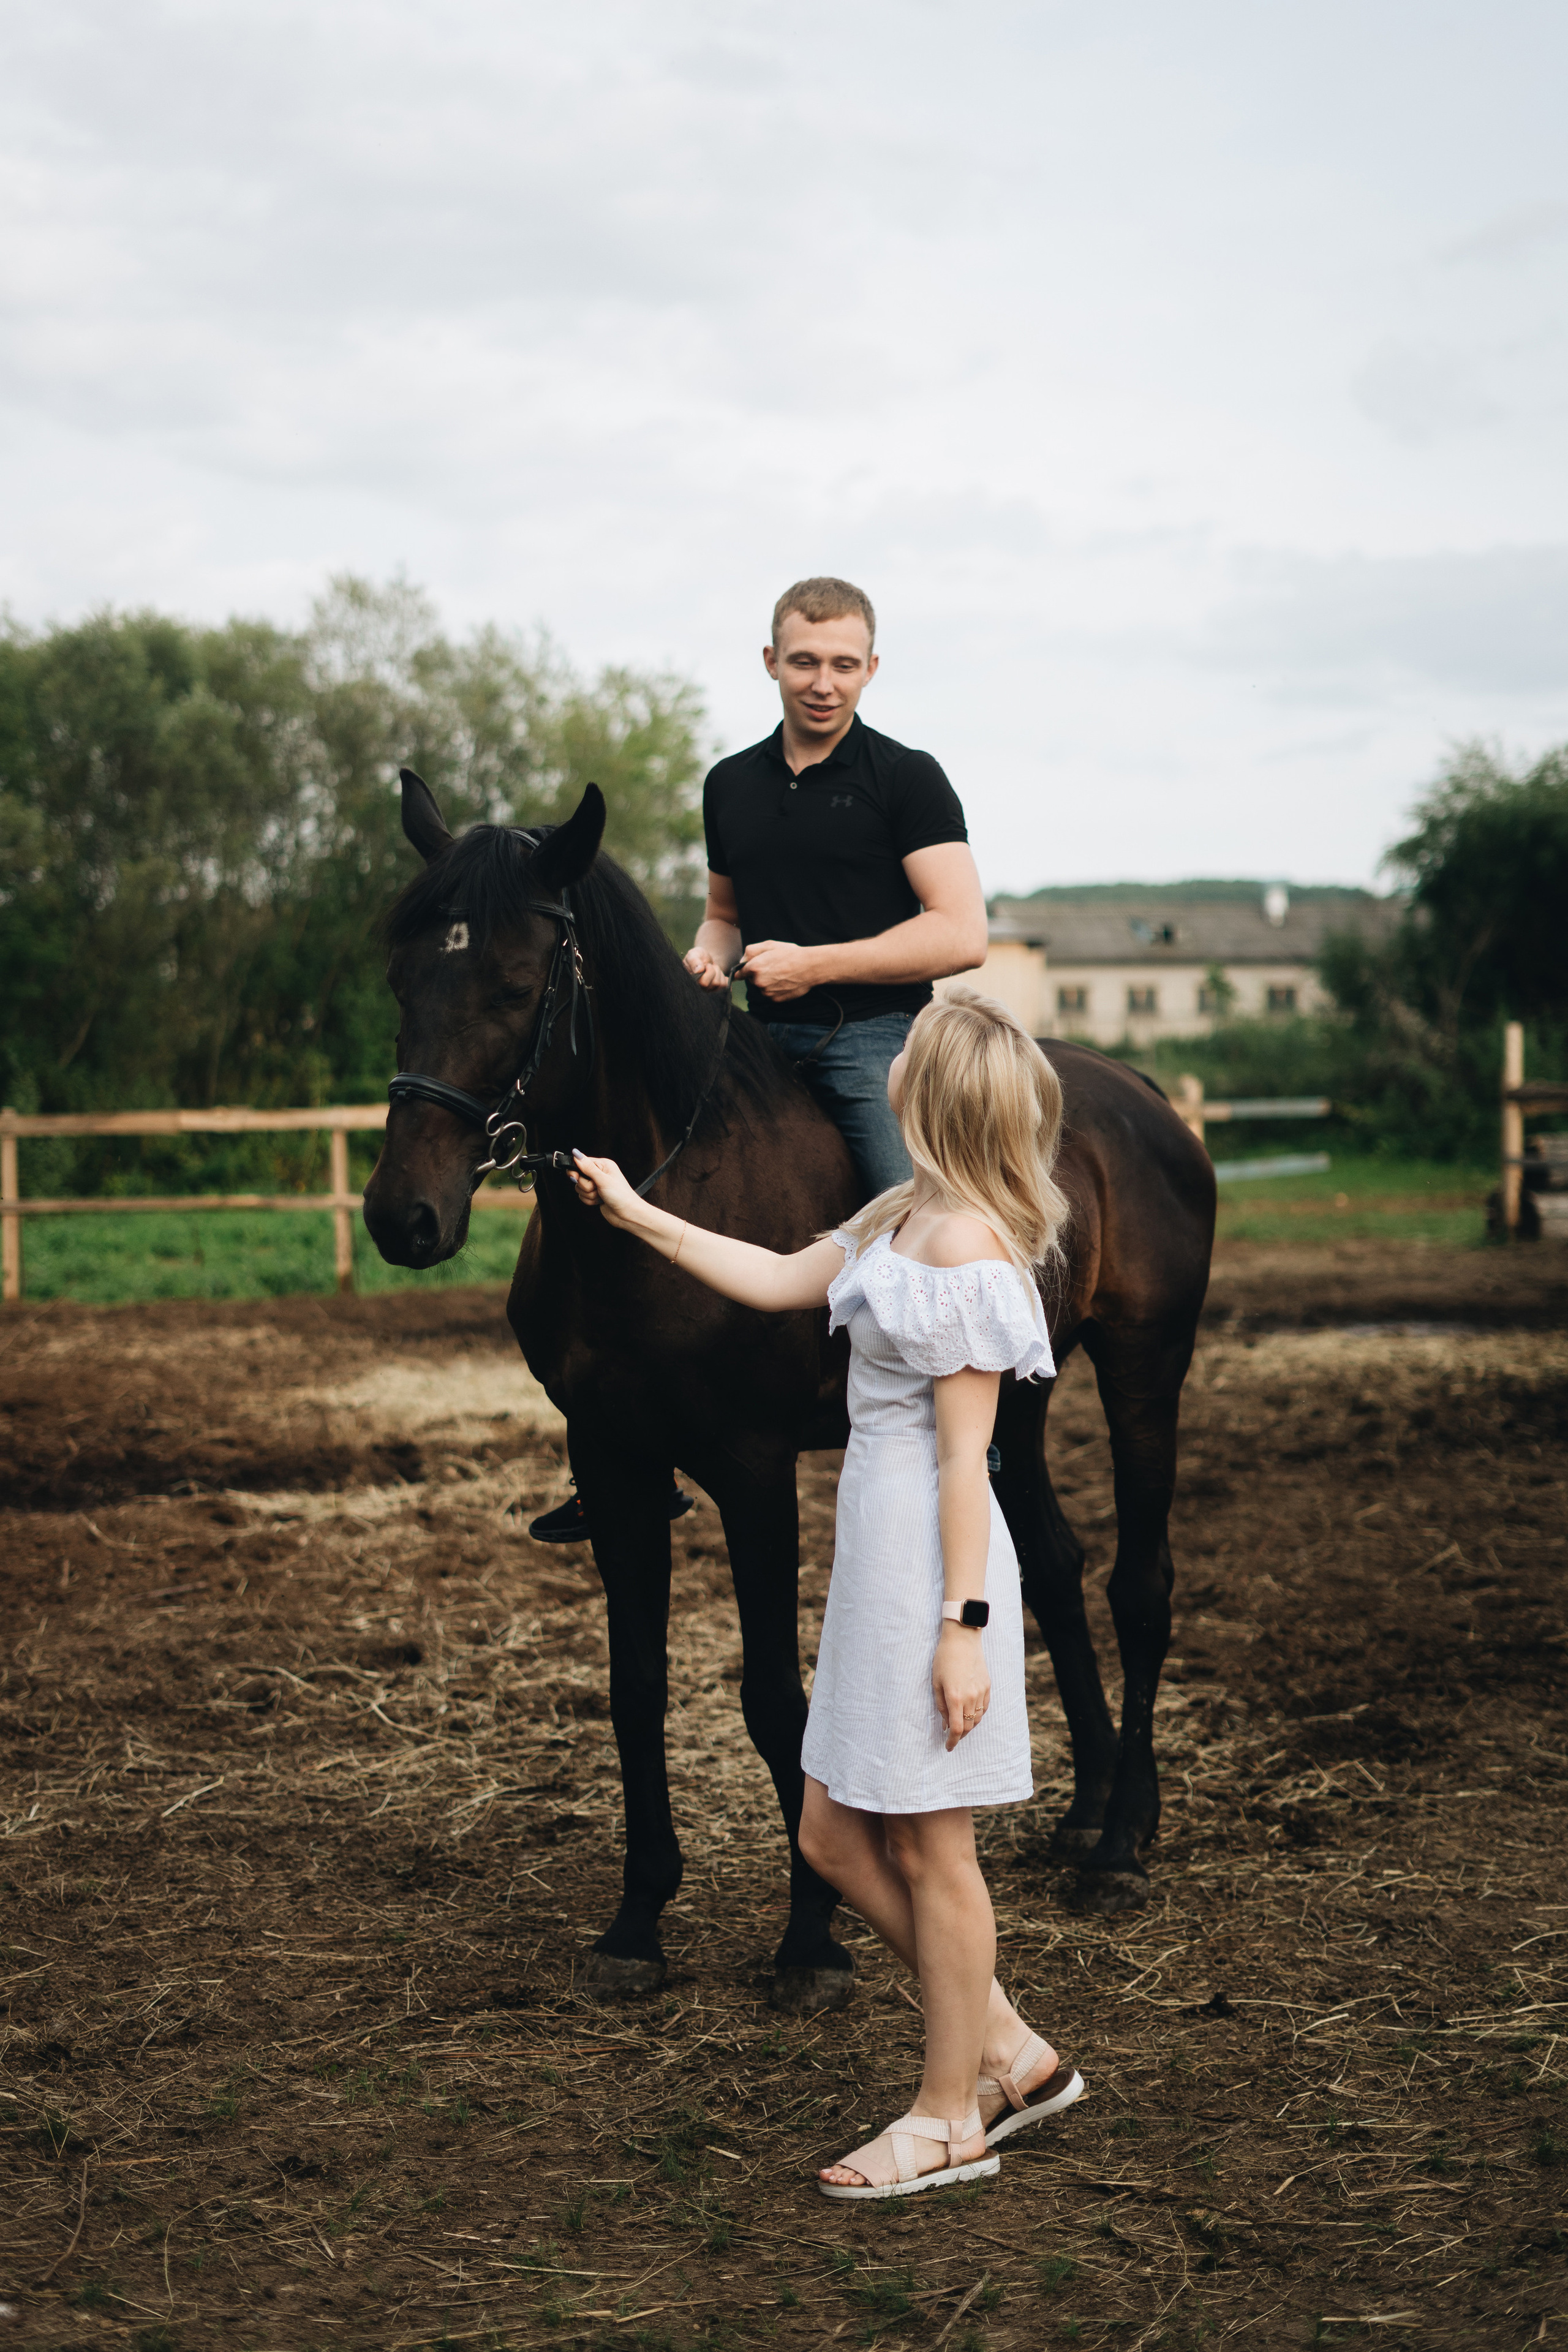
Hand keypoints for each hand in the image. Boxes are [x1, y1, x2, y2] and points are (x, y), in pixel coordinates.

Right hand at [568, 1150, 641, 1228]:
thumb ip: (588, 1167)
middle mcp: (600, 1173)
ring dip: (589, 1194)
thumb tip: (576, 1153)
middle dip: (585, 1185)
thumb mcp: (603, 1179)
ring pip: (580, 1188)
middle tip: (596, 1188)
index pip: (581, 1163)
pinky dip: (590, 1200)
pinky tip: (599, 1200)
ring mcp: (597, 1185)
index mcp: (603, 1165)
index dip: (577, 1171)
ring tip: (600, 1195)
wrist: (627, 1214)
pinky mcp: (595, 1194)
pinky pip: (583, 1196)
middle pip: (579, 1177)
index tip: (576, 1177)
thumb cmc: (621, 1195)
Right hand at [682, 946, 732, 990]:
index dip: (709, 971)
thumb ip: (694, 961)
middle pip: (716, 983)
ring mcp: (709, 992)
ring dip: (719, 973)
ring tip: (713, 970)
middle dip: (715, 970)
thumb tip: (699, 970)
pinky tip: (719, 974)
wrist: (703, 959)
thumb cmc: (696, 957)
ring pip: (722, 985)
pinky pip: (727, 987)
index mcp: (693, 983)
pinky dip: (726, 978)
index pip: (705, 983)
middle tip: (709, 966)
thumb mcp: (693, 955)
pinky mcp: (717, 991)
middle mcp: (701, 990)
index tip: (706, 965)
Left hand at [736, 939, 821, 1002]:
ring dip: (767, 982)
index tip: (749, 969)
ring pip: (761, 988)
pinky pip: (770, 994)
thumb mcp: (769, 945)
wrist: (810, 967)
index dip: (744, 970)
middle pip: (752, 980)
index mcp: (754, 967)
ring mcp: (766, 992)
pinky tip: (784, 981)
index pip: (739, 973)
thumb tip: (742, 961)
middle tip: (773, 967)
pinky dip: (775, 989)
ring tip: (781, 974)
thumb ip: (751, 951)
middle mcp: (758, 982)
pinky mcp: (775, 999)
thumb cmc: (790, 954)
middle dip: (758, 974)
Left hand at [932, 1624, 990, 1752]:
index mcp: (954, 1697)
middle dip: (960, 1736)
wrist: (962, 1639)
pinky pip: (984, 1707)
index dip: (952, 1741)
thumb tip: (946, 1725)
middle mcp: (970, 1697)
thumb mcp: (936, 1683)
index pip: (957, 1729)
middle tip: (952, 1737)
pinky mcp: (987, 1686)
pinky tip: (971, 1713)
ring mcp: (981, 1692)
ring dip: (969, 1726)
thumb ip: (941, 1706)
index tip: (948, 1747)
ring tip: (961, 1726)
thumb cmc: (943, 1659)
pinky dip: (977, 1715)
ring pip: (977, 1719)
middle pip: (969, 1727)